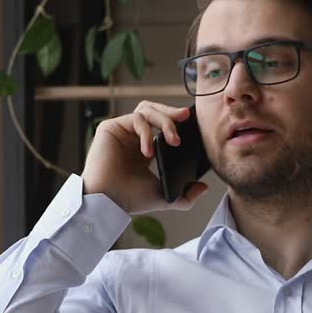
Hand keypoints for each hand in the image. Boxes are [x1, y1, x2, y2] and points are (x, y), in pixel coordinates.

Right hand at [81, 101, 208, 214]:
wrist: (108, 202)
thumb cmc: (129, 199)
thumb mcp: (164, 197)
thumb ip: (185, 195)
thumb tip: (203, 188)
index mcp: (142, 148)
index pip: (159, 124)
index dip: (174, 121)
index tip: (191, 124)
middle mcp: (131, 136)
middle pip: (153, 110)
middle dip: (171, 112)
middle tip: (186, 117)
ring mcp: (121, 131)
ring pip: (146, 110)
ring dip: (164, 121)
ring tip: (174, 140)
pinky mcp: (110, 128)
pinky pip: (135, 119)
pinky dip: (146, 133)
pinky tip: (148, 152)